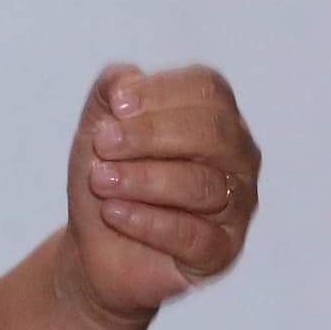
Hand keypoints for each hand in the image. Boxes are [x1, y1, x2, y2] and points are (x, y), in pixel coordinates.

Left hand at [60, 61, 260, 325]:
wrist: (94, 242)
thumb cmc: (107, 174)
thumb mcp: (98, 124)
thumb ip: (112, 90)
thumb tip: (129, 77)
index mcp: (214, 118)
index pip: (209, 89)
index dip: (161, 92)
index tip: (117, 106)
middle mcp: (236, 159)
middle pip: (214, 133)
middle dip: (150, 135)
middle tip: (102, 144)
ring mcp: (236, 207)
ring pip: (203, 185)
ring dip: (141, 179)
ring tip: (100, 180)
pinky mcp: (222, 252)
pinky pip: (195, 235)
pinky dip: (147, 220)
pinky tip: (115, 213)